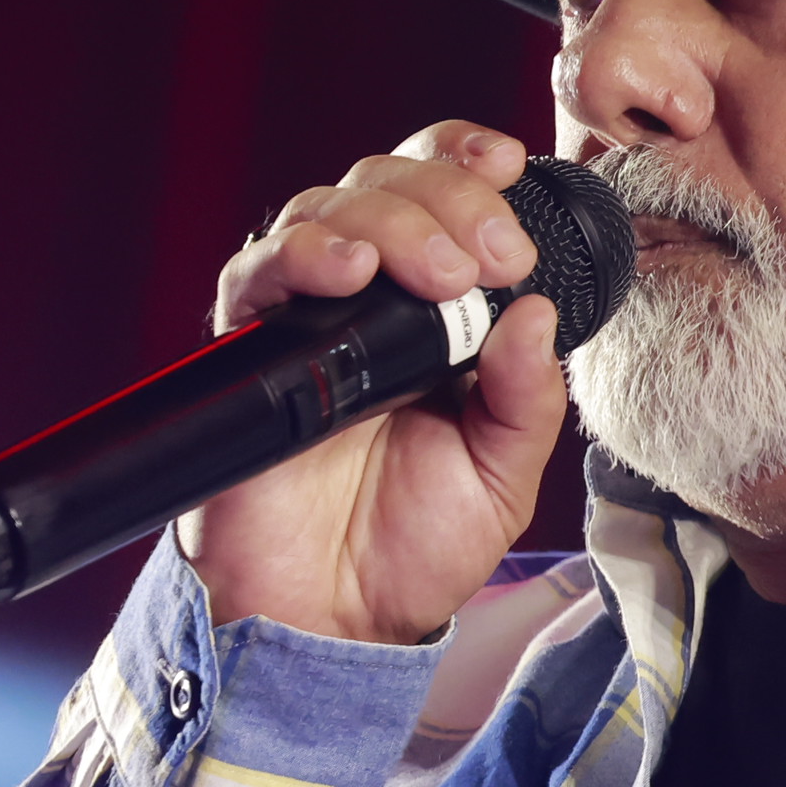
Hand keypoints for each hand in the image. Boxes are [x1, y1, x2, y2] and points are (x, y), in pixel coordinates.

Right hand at [175, 124, 571, 646]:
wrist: (334, 621)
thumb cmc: (413, 545)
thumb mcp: (503, 474)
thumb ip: (525, 396)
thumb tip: (536, 313)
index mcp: (437, 310)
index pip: (443, 195)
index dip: (468, 165)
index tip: (509, 169)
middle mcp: (368, 297)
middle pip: (389, 183)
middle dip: (448, 198)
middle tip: (492, 255)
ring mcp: (307, 317)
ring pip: (328, 207)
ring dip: (392, 219)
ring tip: (439, 273)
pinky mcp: (248, 349)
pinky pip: (258, 273)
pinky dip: (302, 253)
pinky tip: (346, 271)